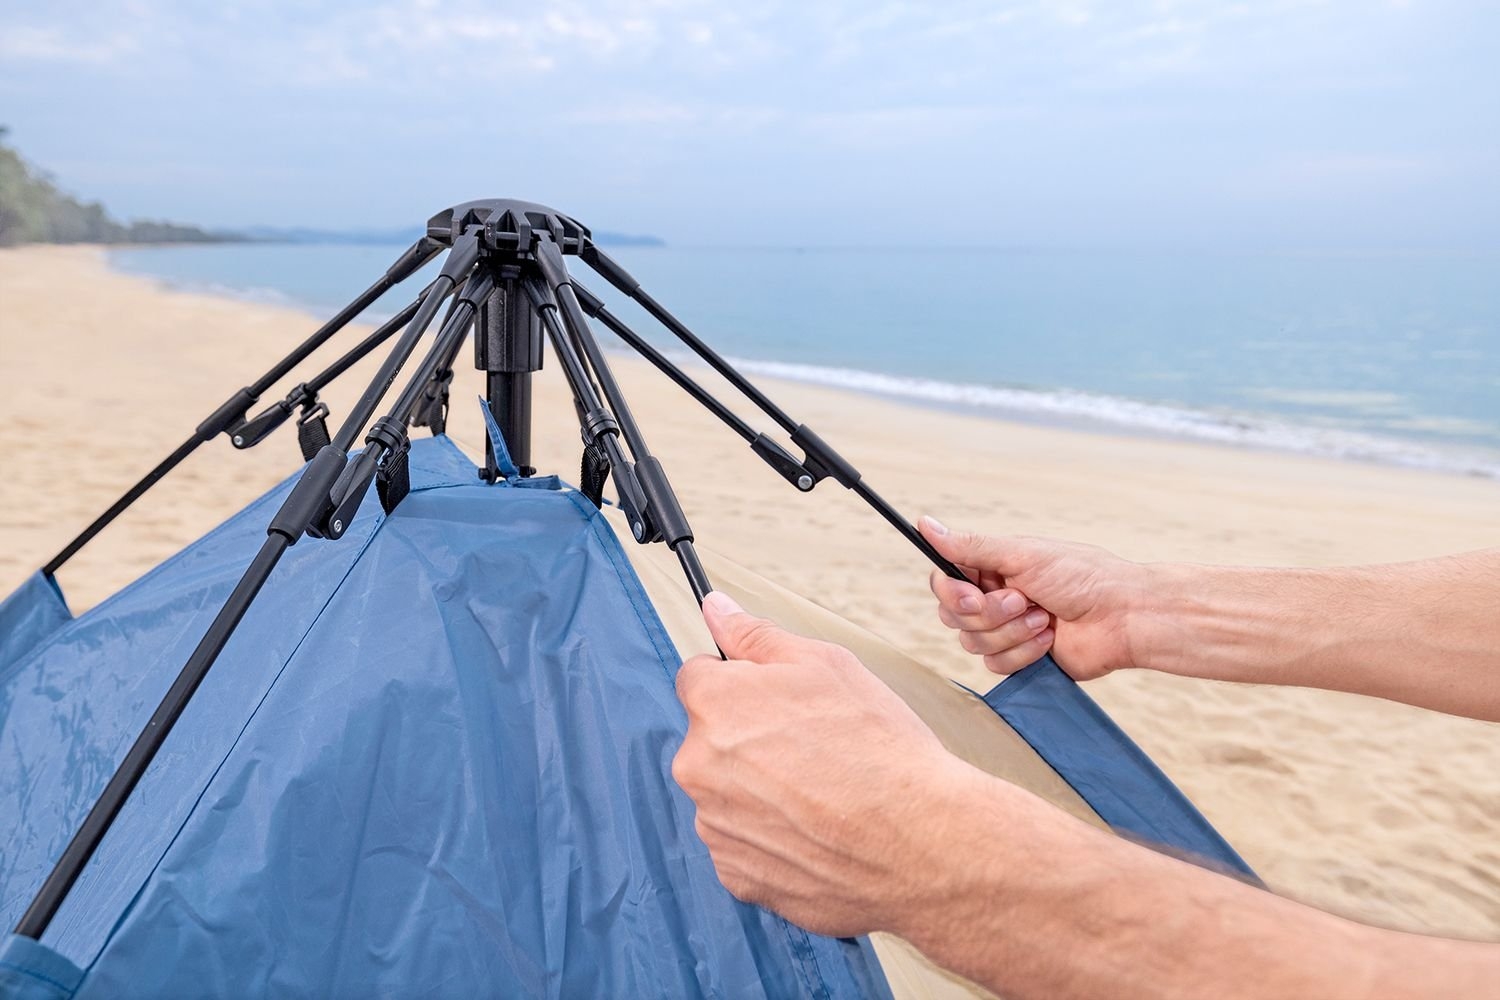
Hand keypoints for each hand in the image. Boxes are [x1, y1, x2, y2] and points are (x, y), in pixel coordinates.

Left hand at [673, 592, 962, 937]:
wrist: (921, 842)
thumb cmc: (879, 747)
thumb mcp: (825, 664)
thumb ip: (756, 635)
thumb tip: (716, 609)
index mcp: (714, 704)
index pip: (698, 678)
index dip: (741, 683)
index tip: (776, 699)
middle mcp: (698, 766)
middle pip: (710, 739)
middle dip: (748, 738)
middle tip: (813, 748)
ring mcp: (715, 826)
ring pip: (727, 794)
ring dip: (759, 792)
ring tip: (822, 795)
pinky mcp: (737, 875)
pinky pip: (743, 845)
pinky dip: (771, 839)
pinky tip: (817, 831)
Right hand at [919, 517, 1147, 679]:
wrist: (1122, 617)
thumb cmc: (1082, 576)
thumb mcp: (1022, 554)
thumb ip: (970, 546)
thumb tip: (924, 524)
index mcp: (992, 567)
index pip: (944, 580)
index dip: (952, 592)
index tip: (973, 596)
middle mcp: (994, 597)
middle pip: (953, 616)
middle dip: (989, 614)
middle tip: (1023, 600)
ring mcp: (1006, 629)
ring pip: (972, 643)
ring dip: (1011, 632)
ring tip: (1044, 618)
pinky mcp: (1019, 658)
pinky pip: (995, 665)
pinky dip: (1023, 653)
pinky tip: (1049, 640)